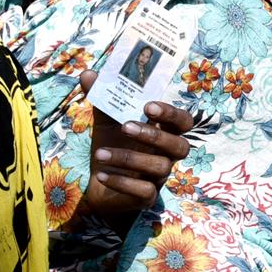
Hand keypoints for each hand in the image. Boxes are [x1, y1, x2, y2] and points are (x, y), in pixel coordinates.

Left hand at [78, 70, 195, 215]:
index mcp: (164, 132)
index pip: (183, 122)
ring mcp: (160, 177)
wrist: (97, 180)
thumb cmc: (112, 144)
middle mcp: (167, 155)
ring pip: (159, 167)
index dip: (171, 114)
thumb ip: (102, 98)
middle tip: (125, 126)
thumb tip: (88, 74)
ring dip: (129, 158)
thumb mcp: (106, 120)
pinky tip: (101, 174)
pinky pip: (144, 192)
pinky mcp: (147, 198)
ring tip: (99, 153)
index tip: (148, 106)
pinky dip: (122, 182)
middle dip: (154, 135)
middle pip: (180, 146)